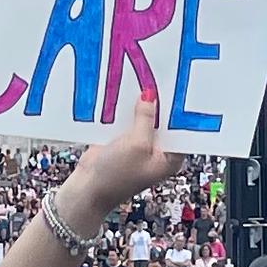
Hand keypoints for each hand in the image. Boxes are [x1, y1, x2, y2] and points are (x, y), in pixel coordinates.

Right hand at [62, 84, 178, 219]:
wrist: (85, 189)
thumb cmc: (115, 175)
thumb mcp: (137, 144)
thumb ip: (146, 119)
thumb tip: (151, 96)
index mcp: (169, 158)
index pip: (182, 130)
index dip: (181, 110)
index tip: (180, 86)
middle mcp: (157, 151)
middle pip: (162, 121)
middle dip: (159, 103)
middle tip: (160, 76)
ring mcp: (139, 145)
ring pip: (143, 118)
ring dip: (140, 104)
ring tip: (143, 76)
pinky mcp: (121, 141)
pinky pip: (126, 120)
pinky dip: (124, 110)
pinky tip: (124, 90)